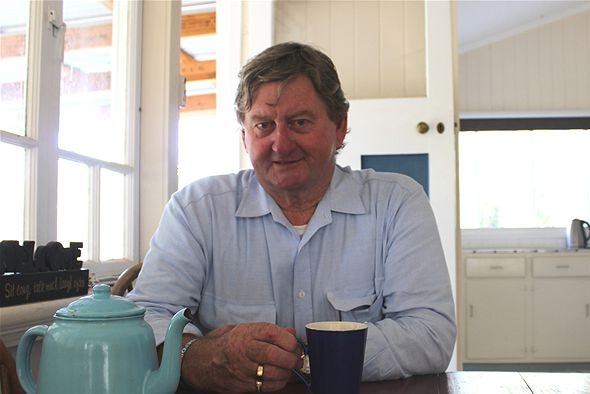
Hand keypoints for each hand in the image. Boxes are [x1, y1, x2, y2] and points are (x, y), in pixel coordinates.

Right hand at [181, 322, 302, 391]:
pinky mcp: (242, 385)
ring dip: (287, 373)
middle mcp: (243, 350)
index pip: (273, 333)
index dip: (289, 340)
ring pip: (272, 373)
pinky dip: (278, 384)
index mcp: (246, 333)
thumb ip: (269, 331)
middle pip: (273, 354)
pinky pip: (266, 387)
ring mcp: (242, 369)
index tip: (295, 344)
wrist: (202, 361)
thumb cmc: (229, 343)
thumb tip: (291, 332)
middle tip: (297, 359)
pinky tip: (280, 378)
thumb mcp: (246, 330)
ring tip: (290, 369)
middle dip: (291, 358)